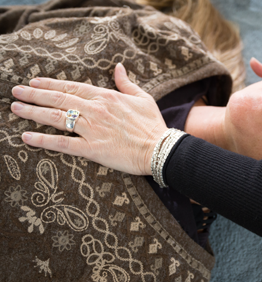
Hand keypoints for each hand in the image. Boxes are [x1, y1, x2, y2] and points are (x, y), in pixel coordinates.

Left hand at [10, 63, 167, 175]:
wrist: (160, 148)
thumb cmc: (152, 124)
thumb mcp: (143, 97)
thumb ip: (126, 83)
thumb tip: (118, 67)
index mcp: (106, 97)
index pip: (72, 87)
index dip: (51, 84)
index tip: (34, 82)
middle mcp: (95, 110)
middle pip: (59, 100)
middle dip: (34, 95)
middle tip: (16, 92)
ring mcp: (92, 129)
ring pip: (56, 118)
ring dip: (33, 113)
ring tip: (16, 109)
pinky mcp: (92, 149)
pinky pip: (62, 144)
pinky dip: (43, 140)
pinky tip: (27, 137)